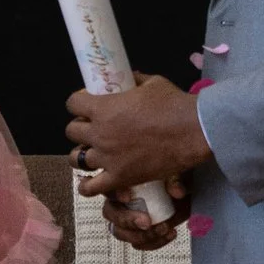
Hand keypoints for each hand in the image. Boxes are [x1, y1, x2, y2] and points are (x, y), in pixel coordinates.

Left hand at [66, 74, 212, 194]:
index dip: (78, 103)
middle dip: (80, 127)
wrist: (192, 132)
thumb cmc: (173, 104)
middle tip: (94, 128)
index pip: (72, 103)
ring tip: (93, 152)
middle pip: (71, 131)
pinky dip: (87, 186)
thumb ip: (135, 80)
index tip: (88, 104)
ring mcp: (107, 157)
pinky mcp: (119, 177)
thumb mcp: (152, 83)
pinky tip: (90, 182)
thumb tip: (129, 76)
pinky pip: (91, 187)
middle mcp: (99, 133)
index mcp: (103, 108)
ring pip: (76, 158)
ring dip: (82, 153)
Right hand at [99, 171, 187, 252]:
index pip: (110, 187)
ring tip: (163, 228)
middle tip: (146, 222)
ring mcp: (128, 220)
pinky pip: (138, 244)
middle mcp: (121, 202)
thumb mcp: (176, 173)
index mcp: (123, 183)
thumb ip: (176, 180)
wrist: (185, 195)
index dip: (115, 194)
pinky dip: (153, 242)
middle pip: (110, 214)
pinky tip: (169, 233)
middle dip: (127, 220)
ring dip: (141, 235)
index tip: (127, 198)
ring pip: (121, 233)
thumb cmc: (174, 180)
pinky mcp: (139, 234)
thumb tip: (178, 192)